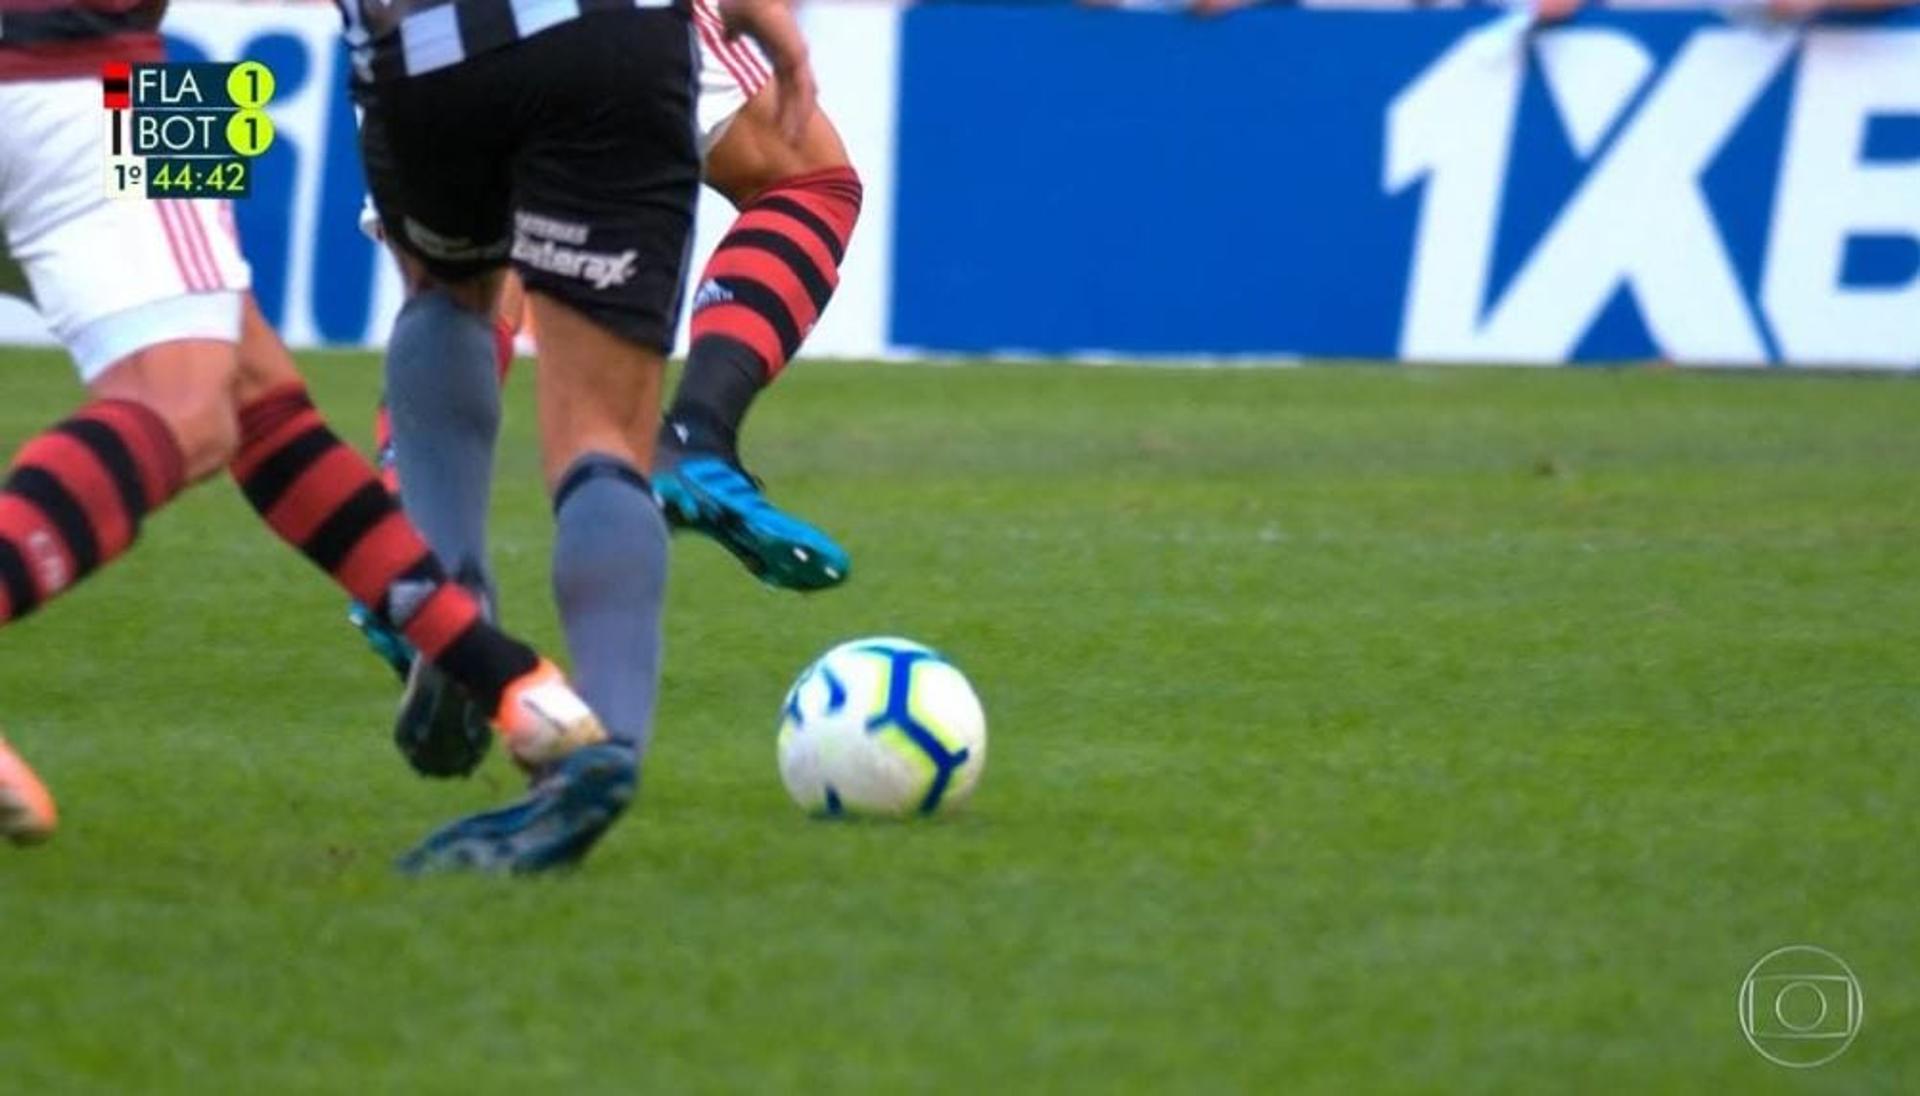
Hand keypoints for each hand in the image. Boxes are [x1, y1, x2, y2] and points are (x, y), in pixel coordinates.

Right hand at [716, 0, 818, 145]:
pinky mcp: (796, 55)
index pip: (786, 82)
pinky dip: (799, 108)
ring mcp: (796, 55)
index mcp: (780, 49)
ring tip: (790, 138)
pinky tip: (793, 125)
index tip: (780, 123)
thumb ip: (735, 32)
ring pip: (802, 95)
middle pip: (797, 93)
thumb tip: (729, 36)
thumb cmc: (742, 3)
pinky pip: (800, 87)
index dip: (785, 102)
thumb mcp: (737, 21)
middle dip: (795, 117)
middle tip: (791, 139)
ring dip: (797, 118)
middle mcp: (792, 54)